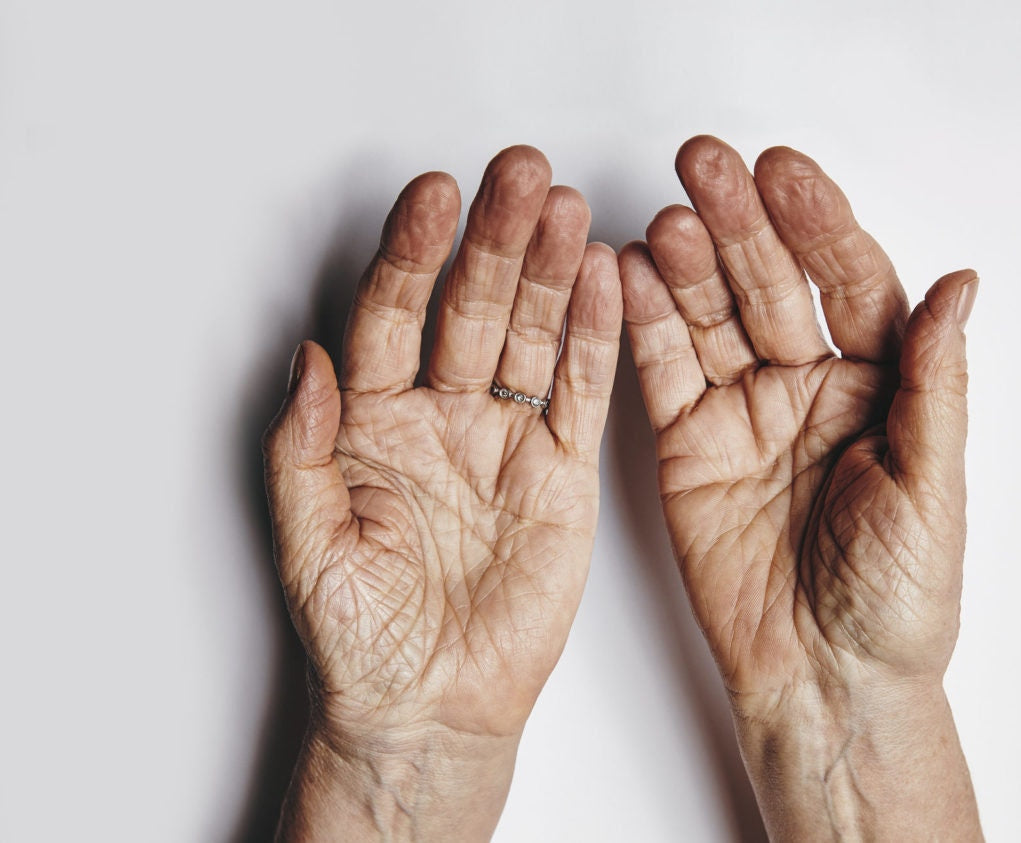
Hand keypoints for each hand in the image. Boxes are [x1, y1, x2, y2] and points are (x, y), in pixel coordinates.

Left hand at [264, 146, 620, 839]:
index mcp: (373, 422)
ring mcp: (506, 439)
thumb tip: (306, 359)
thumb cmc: (362, 636)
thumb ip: (304, 449)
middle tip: (518, 177)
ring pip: (532, 335)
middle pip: (470, 307)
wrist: (431, 707)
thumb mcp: (310, 543)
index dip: (413, 254)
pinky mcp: (564, 473)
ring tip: (566, 209)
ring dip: (550, 271)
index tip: (433, 198)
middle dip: (494, 240)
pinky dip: (596, 338)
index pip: (392, 314)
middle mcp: (442, 415)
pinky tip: (604, 281)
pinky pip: (581, 394)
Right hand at [619, 136, 980, 838]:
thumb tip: (960, 286)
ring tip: (664, 222)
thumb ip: (936, 385)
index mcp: (878, 386)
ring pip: (709, 316)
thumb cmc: (896, 602)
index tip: (784, 175)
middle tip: (706, 168)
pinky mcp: (684, 445)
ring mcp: (742, 411)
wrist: (824, 684)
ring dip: (684, 264)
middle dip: (739, 224)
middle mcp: (807, 386)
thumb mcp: (932, 489)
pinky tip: (624, 277)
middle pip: (770, 283)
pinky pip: (660, 372)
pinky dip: (640, 325)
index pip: (849, 281)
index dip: (817, 225)